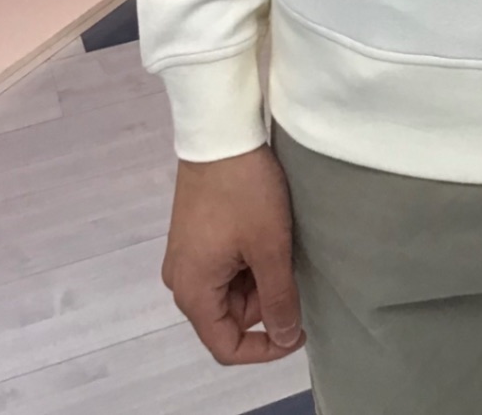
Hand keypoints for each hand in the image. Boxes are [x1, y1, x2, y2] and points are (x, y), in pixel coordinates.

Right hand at [162, 144, 305, 364]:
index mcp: (192, 291)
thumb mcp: (270, 247)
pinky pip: (224, 265)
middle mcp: (181, 279)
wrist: (220, 133)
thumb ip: (278, 299)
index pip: (226, 346)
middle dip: (264, 302)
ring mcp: (186, 255)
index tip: (300, 330)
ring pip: (229, 289)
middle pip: (228, 316)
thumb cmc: (245, 191)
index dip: (265, 348)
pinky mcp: (194, 234)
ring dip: (259, 277)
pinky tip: (267, 234)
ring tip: (280, 244)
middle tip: (291, 267)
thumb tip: (286, 336)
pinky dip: (249, 259)